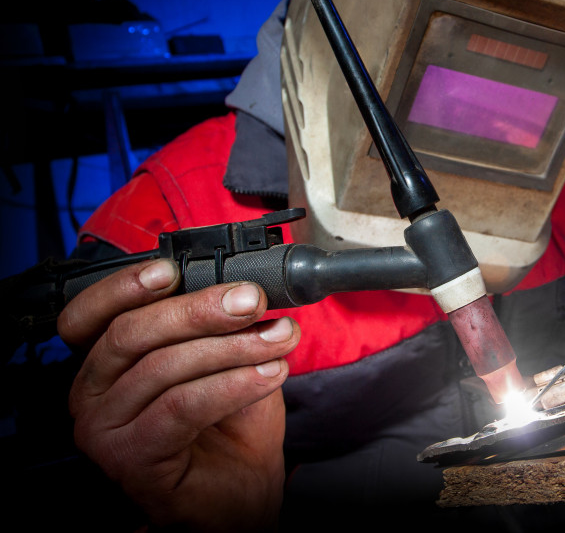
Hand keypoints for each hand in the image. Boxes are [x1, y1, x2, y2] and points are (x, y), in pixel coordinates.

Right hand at [57, 258, 300, 530]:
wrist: (241, 490)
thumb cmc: (228, 424)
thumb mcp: (225, 357)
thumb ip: (219, 322)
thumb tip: (244, 287)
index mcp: (104, 360)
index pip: (89, 314)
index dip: (123, 287)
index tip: (172, 270)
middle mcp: (91, 393)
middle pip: (131, 333)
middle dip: (199, 310)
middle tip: (252, 300)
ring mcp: (105, 429)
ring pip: (162, 367)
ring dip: (231, 346)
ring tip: (279, 338)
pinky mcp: (130, 458)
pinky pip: (181, 408)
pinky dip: (233, 384)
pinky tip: (269, 373)